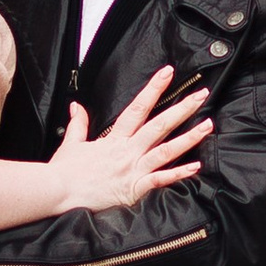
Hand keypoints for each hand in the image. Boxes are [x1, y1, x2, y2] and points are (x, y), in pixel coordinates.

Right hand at [49, 63, 210, 213]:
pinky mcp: (133, 189)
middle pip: (159, 125)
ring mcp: (132, 169)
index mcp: (114, 139)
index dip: (154, 89)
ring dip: (188, 137)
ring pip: (166, 150)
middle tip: (202, 95)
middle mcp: (127, 151)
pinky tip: (196, 166)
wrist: (57, 192)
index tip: (168, 73)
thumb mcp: (71, 143)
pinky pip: (160, 180)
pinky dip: (178, 174)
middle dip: (182, 108)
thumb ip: (78, 124)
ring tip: (208, 125)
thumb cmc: (65, 172)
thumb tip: (77, 106)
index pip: (138, 108)